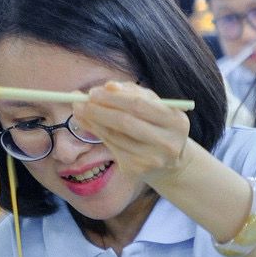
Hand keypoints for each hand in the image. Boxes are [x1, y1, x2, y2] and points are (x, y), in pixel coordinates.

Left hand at [76, 81, 193, 187]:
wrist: (170, 162)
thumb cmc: (158, 125)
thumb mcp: (153, 106)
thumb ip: (132, 93)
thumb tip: (108, 86)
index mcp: (176, 121)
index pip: (139, 105)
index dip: (113, 98)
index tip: (92, 92)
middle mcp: (166, 143)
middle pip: (125, 122)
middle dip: (99, 110)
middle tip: (80, 102)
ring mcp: (151, 159)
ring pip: (114, 136)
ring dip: (92, 122)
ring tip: (79, 110)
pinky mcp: (136, 170)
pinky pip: (112, 148)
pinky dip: (98, 134)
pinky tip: (89, 124)